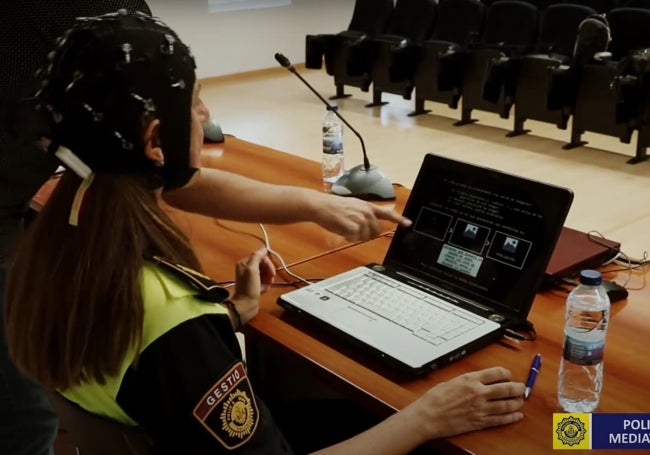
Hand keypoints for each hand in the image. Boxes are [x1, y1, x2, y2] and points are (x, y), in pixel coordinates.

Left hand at [230, 247, 274, 324]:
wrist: (246, 305)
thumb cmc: (249, 287)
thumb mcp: (252, 269)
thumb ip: (257, 257)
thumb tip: (264, 249)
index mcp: (244, 263)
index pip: (261, 257)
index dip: (268, 264)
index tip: (271, 272)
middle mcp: (246, 268)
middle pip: (263, 265)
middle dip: (269, 272)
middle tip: (271, 279)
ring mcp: (250, 277)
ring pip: (264, 273)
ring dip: (268, 279)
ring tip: (267, 285)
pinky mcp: (254, 285)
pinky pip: (263, 281)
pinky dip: (266, 284)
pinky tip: (264, 289)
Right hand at [313, 194, 410, 241]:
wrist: (322, 206)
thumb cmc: (335, 206)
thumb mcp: (355, 205)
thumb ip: (368, 211)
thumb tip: (382, 214)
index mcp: (368, 207)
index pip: (388, 214)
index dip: (399, 220)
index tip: (408, 223)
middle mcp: (367, 213)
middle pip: (376, 232)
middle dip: (366, 233)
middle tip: (353, 228)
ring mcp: (360, 220)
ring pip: (365, 237)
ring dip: (356, 236)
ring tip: (346, 226)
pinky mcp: (353, 227)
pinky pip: (355, 239)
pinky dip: (348, 238)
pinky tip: (342, 230)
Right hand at [409, 367, 524, 439]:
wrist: (428, 416)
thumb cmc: (435, 398)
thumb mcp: (452, 381)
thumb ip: (468, 381)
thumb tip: (479, 380)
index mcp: (471, 380)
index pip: (497, 373)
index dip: (506, 374)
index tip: (508, 376)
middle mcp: (478, 393)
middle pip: (506, 389)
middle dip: (518, 388)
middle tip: (522, 388)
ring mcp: (481, 408)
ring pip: (506, 405)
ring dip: (517, 403)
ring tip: (521, 402)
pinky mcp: (480, 422)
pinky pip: (500, 420)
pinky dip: (511, 418)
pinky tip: (517, 416)